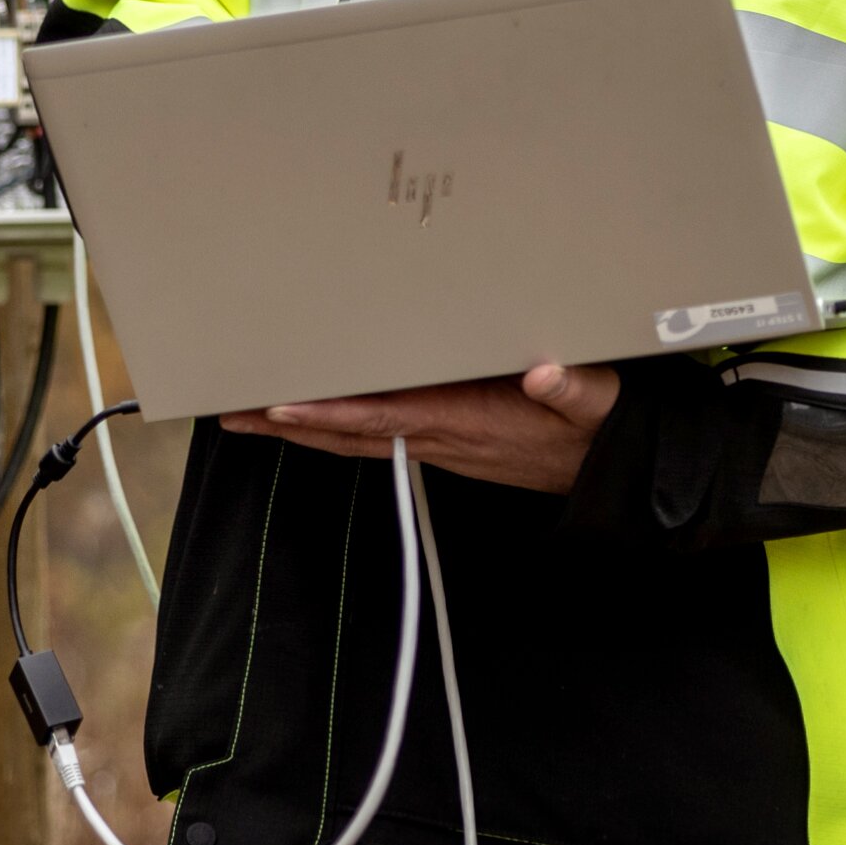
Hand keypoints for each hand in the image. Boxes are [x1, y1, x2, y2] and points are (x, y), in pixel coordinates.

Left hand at [225, 364, 620, 493]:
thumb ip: (576, 388)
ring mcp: (441, 444)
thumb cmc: (600, 430)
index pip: (386, 418)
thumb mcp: (600, 403)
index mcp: (470, 423)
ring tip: (252, 414)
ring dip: (303, 428)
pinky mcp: (446, 441)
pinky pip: (377, 436)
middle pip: (351, 434)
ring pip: (357, 439)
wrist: (612, 474)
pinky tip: (313, 416)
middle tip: (233, 412)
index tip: (283, 403)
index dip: (332, 412)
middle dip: (291, 424)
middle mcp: (444, 439)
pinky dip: (337, 426)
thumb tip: (547, 370)